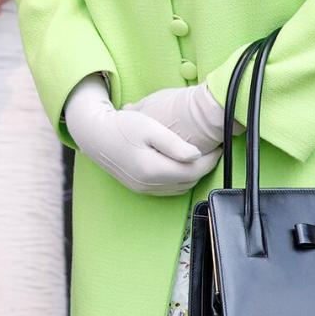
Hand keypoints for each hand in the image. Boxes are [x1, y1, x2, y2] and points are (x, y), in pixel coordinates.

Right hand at [64, 75, 220, 195]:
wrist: (96, 135)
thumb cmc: (122, 126)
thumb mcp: (150, 128)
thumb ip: (174, 144)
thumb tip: (197, 155)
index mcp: (153, 169)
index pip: (193, 171)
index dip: (210, 160)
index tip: (218, 147)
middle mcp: (148, 184)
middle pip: (188, 181)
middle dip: (204, 167)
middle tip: (213, 150)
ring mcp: (143, 189)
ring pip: (179, 187)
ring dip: (192, 174)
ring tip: (201, 157)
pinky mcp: (139, 188)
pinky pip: (168, 189)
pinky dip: (179, 179)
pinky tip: (182, 164)